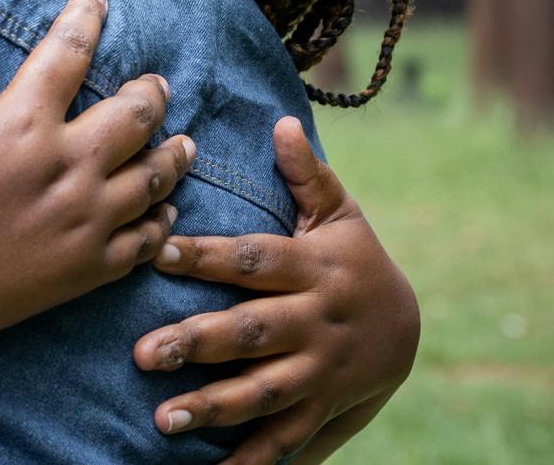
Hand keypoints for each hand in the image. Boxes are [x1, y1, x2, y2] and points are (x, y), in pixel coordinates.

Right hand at [0, 0, 197, 349]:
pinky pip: (143, 242)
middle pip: (135, 115)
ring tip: (183, 142)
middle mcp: (65, 168)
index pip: (70, 51)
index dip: (86, 17)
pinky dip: (161, 221)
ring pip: (153, 178)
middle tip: (155, 84)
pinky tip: (164, 211)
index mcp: (21, 122)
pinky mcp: (82, 272)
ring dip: (173, 154)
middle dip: (150, 91)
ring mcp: (81, 223)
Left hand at [133, 116, 418, 463]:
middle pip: (253, 333)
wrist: (411, 332)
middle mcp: (316, 323)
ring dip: (212, 406)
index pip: (255, 260)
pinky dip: (250, 460)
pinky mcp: (321, 410)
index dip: (209, 256)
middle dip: (198, 342)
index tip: (158, 250)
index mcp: (313, 268)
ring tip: (161, 418)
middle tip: (142, 352)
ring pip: (264, 392)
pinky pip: (285, 440)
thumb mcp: (342, 216)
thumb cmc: (357, 262)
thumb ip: (307, 176)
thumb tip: (281, 122)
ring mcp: (320, 372)